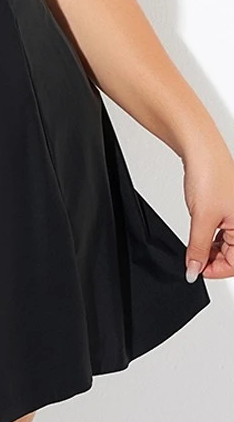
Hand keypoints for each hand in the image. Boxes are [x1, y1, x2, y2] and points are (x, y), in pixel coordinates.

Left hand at [182, 142, 233, 280]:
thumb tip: (194, 270)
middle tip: (191, 259)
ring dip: (209, 247)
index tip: (195, 271)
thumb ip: (197, 248)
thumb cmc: (210, 175)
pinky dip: (208, 235)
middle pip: (231, 254)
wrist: (201, 150)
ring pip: (225, 243)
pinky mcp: (226, 206)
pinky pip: (221, 229)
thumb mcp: (201, 219)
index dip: (214, 270)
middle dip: (211, 259)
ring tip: (193, 245)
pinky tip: (198, 233)